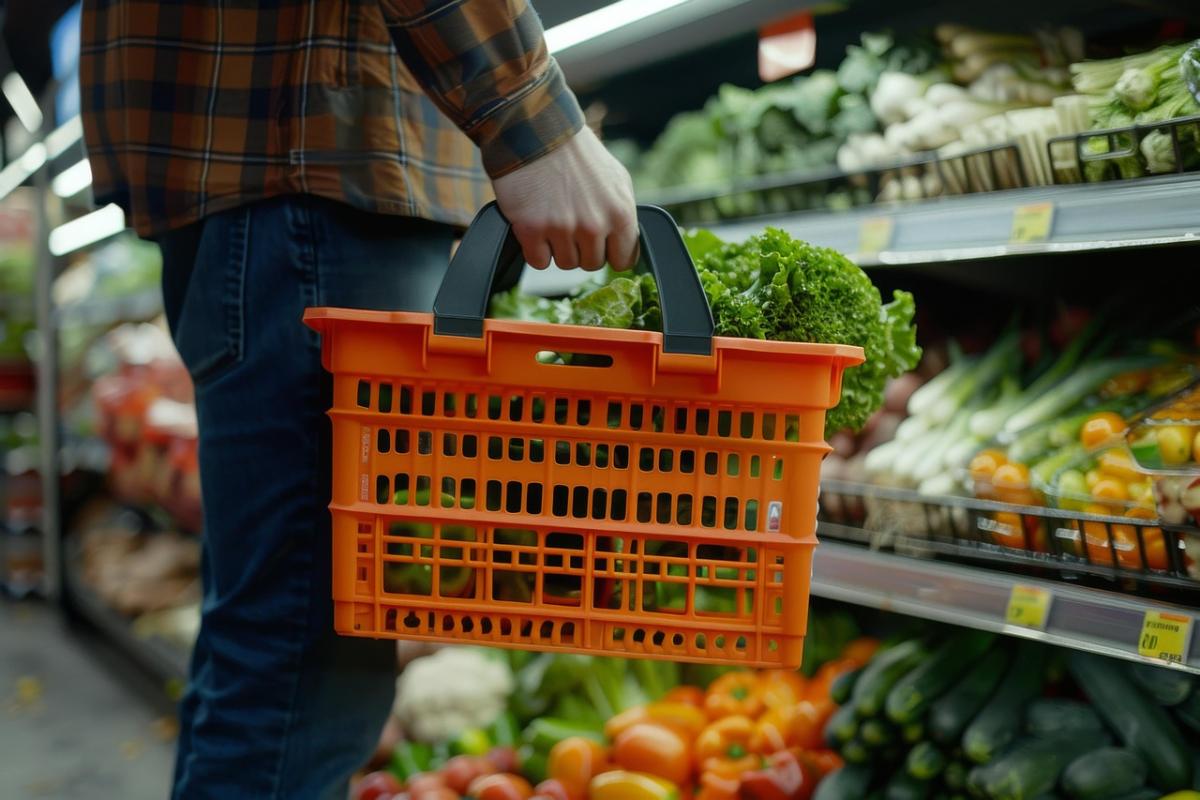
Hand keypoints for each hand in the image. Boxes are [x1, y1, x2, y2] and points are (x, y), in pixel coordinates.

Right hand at [492, 127, 638, 270]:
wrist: (537, 132)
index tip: (600, 243)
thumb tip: (625, 242)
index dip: (610, 252)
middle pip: (592, 264)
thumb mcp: (616, 179)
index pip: (624, 259)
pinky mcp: (532, 230)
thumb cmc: (577, 154)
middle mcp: (594, 225)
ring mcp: (562, 228)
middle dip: (582, 248)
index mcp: (620, 213)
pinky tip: (536, 225)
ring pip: (565, 264)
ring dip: (558, 248)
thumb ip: (623, 214)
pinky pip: (538, 261)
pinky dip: (535, 249)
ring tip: (553, 218)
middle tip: (571, 221)